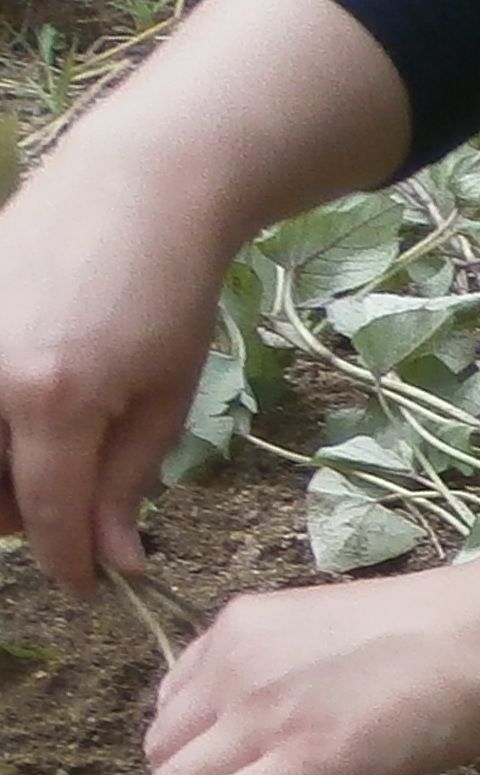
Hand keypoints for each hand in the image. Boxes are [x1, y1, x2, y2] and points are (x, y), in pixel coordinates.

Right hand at [0, 163, 234, 595]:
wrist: (134, 190)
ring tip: (50, 465)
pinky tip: (23, 422)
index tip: (89, 584)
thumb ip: (126, 483)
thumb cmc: (168, 293)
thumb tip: (114, 559)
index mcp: (52, 401)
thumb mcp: (165, 400)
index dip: (68, 562)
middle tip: (72, 519)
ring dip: (0, 478)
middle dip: (26, 520)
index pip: (48, 515)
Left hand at [132, 566, 479, 774]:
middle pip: (165, 746)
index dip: (173, 749)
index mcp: (241, 628)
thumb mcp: (333, 638)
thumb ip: (298, 674)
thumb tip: (307, 720)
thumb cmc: (439, 634)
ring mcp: (262, 716)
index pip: (177, 699)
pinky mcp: (301, 762)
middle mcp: (233, 667)